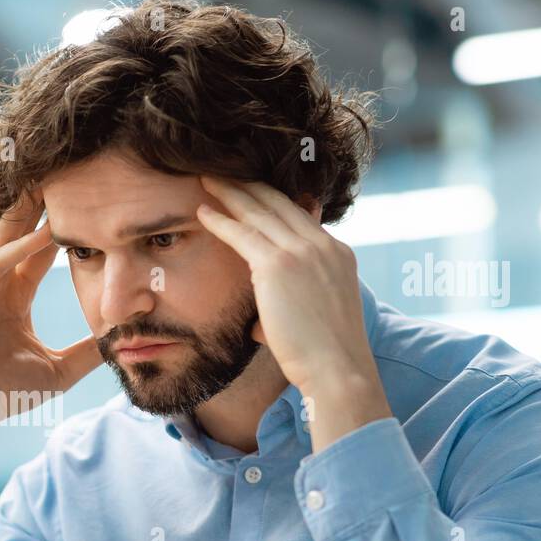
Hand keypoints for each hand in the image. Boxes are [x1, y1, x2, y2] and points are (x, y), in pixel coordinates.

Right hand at [0, 191, 101, 478]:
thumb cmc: (3, 396)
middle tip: (69, 171)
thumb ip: (88, 352)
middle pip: (19, 232)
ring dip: (28, 213)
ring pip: (3, 240)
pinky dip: (15, 250)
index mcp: (12, 296)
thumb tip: (122, 343)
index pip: (40, 249)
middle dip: (41, 204)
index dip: (62, 225)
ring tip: (52, 183)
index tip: (88, 200)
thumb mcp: (60, 370)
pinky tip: (40, 234)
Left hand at [195, 176, 371, 393]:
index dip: (273, 200)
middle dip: (250, 185)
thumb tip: (261, 326)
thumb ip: (290, 311)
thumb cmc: (323, 357)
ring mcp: (303, 252)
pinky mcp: (279, 266)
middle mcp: (323, 245)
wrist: (338, 369)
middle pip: (280, 203)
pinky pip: (243, 235)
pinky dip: (221, 221)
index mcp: (337, 253)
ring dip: (231, 193)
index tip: (253, 190)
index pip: (301, 216)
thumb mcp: (315, 321)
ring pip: (259, 212)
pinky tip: (202, 211)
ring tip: (207, 179)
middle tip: (225, 172)